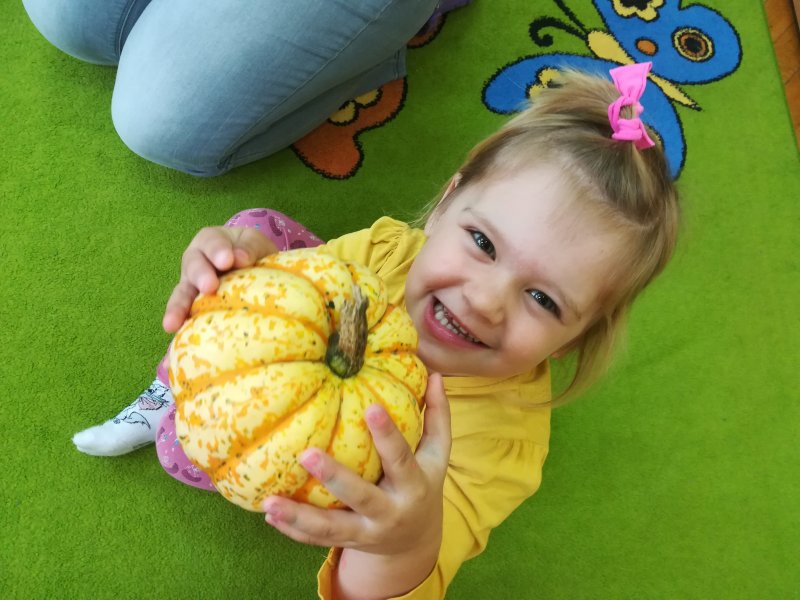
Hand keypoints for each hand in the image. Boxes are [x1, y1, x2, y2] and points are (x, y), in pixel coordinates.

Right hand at [162, 226, 277, 332]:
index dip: (217, 251)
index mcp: (211, 241)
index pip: (211, 242)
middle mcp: (196, 261)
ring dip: (179, 306)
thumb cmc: (253, 252)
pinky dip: (181, 323)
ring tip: (173, 321)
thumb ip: (250, 247)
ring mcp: (193, 285)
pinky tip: (175, 334)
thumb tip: (241, 258)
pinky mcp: (194, 306)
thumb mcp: (255, 243)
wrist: (258, 269)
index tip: (227, 260)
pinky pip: (186, 314)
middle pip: (193, 266)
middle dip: (200, 276)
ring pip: (182, 293)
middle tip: (210, 287)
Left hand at [262, 373, 451, 556]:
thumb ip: (437, 415)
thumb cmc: (423, 482)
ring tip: (271, 501)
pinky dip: (293, 529)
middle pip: (361, 496)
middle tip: (307, 454)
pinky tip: (268, 514)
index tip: (372, 408)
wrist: (416, 539)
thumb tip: (436, 374)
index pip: (401, 459)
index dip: (388, 436)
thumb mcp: (437, 454)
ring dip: (299, 516)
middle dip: (334, 477)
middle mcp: (390, 512)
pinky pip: (317, 539)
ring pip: (331, 529)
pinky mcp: (348, 543)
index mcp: (414, 486)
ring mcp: (367, 532)